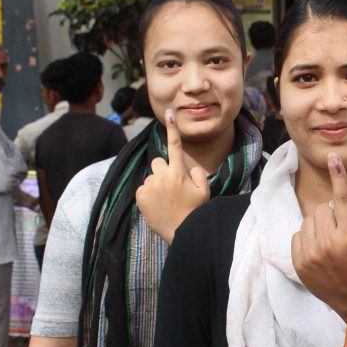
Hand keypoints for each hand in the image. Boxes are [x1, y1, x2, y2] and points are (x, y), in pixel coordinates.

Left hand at [136, 109, 209, 243]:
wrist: (183, 232)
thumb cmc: (196, 211)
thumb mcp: (205, 191)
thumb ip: (198, 174)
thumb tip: (189, 169)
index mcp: (179, 172)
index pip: (176, 146)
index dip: (172, 129)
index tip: (169, 114)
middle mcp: (162, 176)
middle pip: (158, 162)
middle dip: (164, 170)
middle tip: (173, 186)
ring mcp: (150, 186)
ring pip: (151, 177)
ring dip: (157, 184)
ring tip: (166, 200)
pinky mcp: (140, 196)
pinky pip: (144, 189)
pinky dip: (149, 195)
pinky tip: (158, 205)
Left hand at [292, 152, 346, 320]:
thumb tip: (341, 201)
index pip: (342, 199)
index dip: (339, 176)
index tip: (333, 158)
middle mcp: (329, 243)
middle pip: (322, 208)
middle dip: (331, 215)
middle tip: (341, 232)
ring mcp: (311, 254)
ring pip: (309, 220)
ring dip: (319, 226)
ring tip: (329, 243)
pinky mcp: (299, 262)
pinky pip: (298, 234)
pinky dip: (308, 238)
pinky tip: (319, 251)